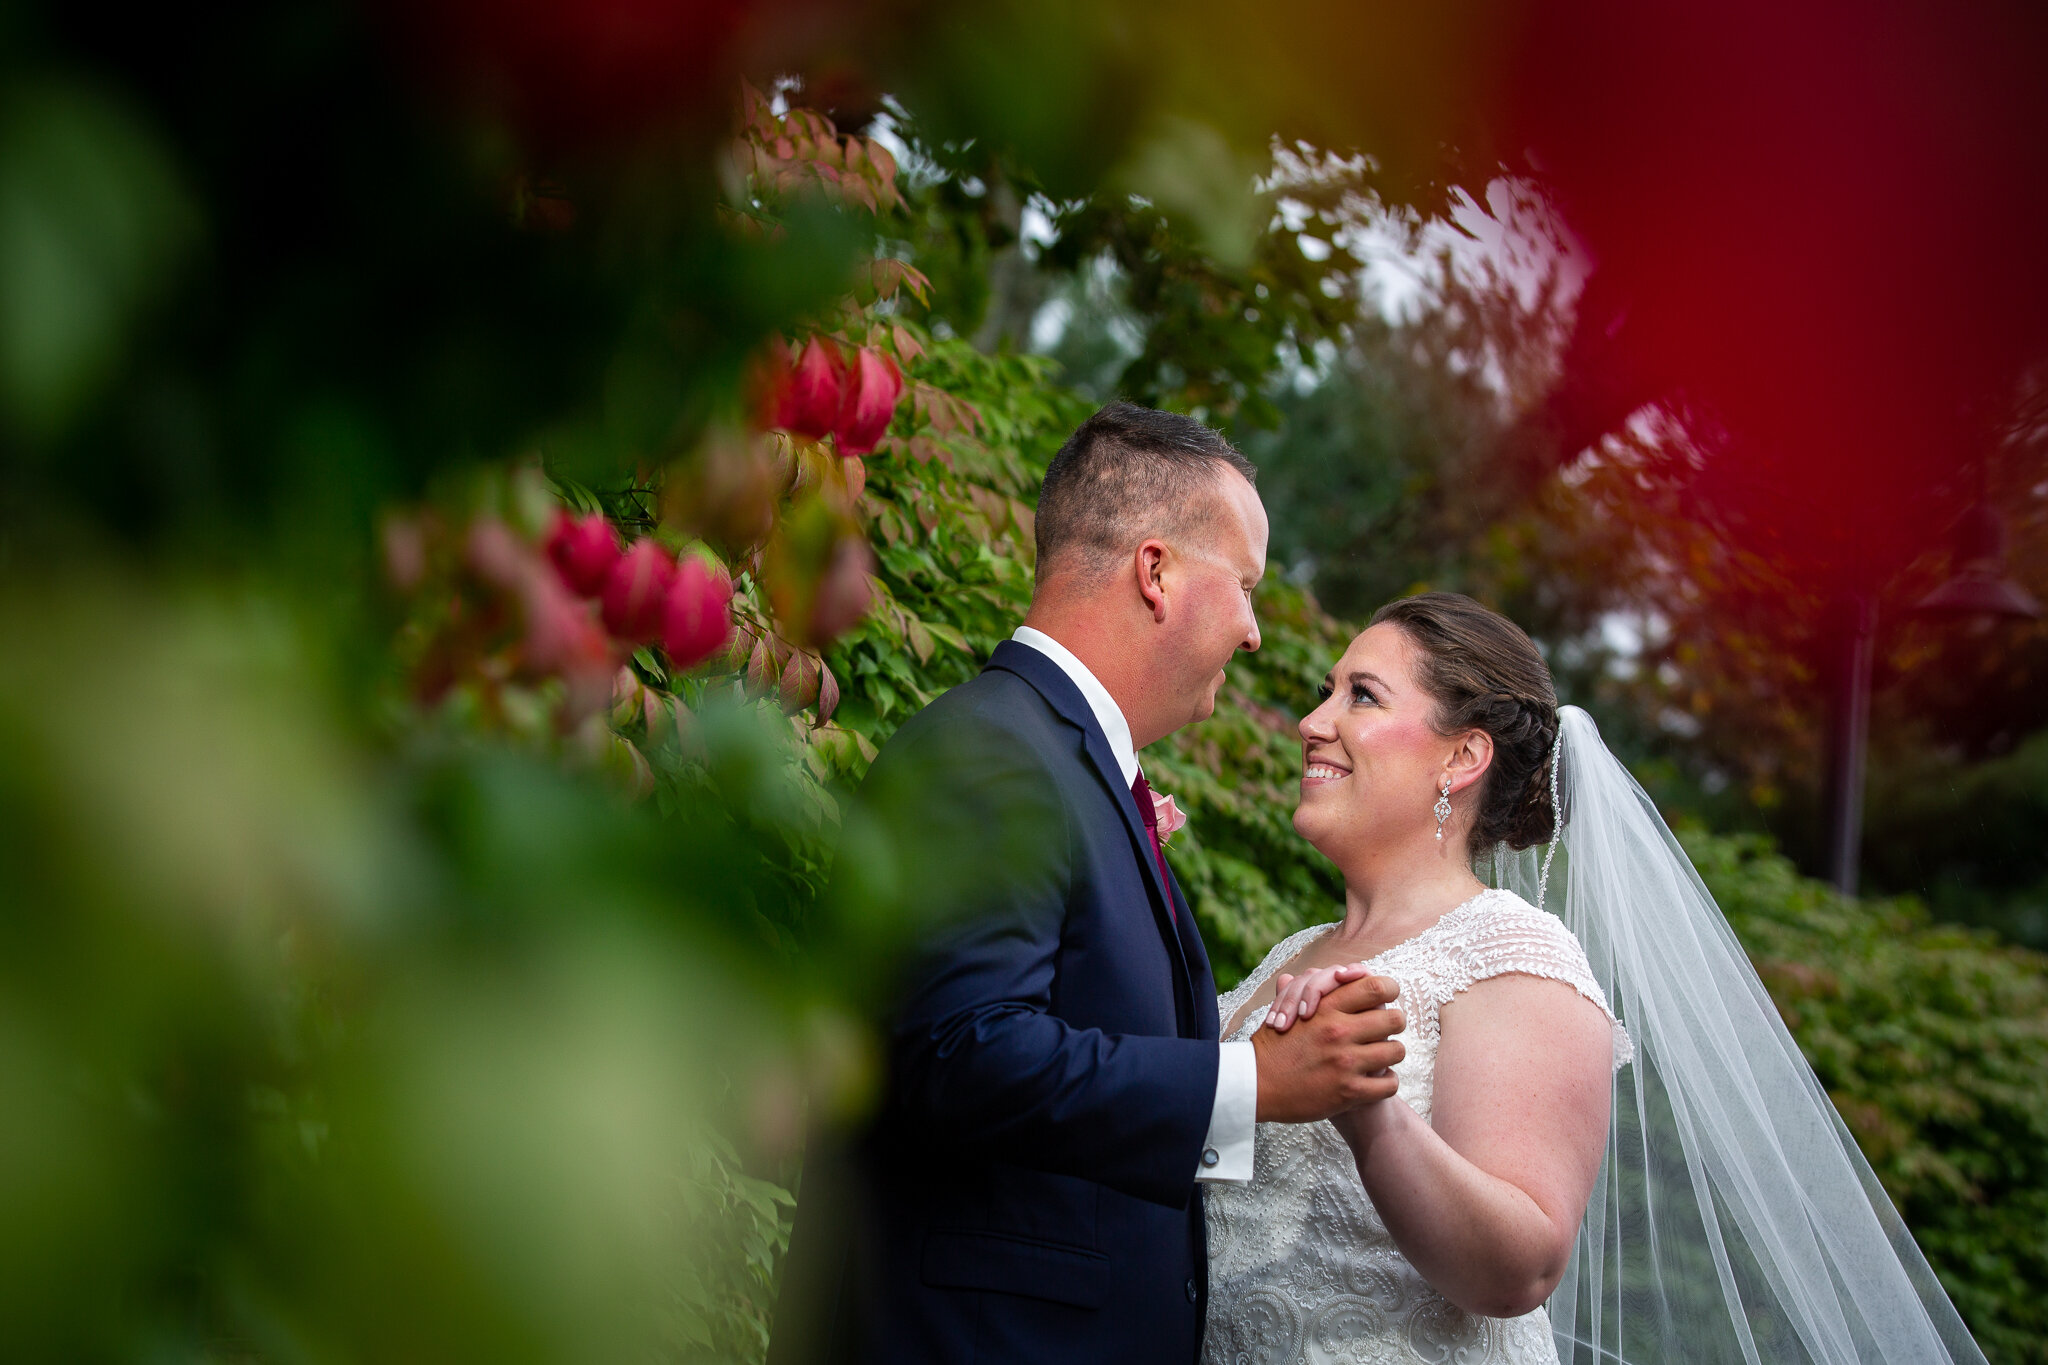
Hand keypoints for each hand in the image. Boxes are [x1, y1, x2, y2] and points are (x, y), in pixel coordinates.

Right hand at [1251, 974, 1404, 1122]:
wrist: (1254, 1086)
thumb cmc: (1270, 1046)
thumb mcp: (1285, 1009)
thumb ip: (1308, 990)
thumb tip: (1323, 973)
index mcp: (1327, 1008)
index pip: (1377, 987)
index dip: (1388, 990)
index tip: (1384, 999)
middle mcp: (1340, 1031)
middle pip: (1396, 1018)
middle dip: (1394, 1023)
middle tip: (1386, 1030)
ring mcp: (1346, 1062)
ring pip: (1397, 1051)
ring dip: (1391, 1053)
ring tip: (1381, 1057)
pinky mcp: (1349, 1092)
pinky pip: (1389, 1084)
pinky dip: (1387, 1083)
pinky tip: (1376, 1081)